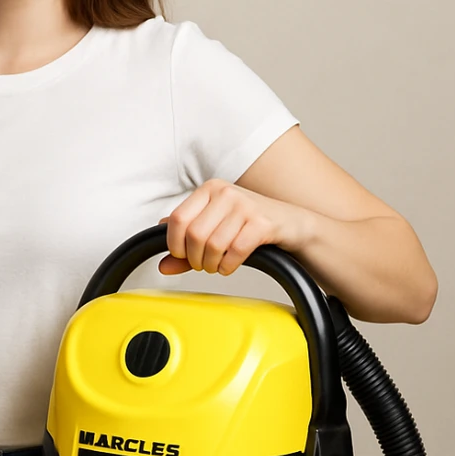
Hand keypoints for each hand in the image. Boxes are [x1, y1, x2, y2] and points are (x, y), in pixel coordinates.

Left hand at [157, 179, 302, 276]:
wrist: (292, 224)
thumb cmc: (248, 226)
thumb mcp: (214, 228)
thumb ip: (186, 245)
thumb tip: (162, 266)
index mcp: (208, 189)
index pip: (177, 218)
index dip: (174, 244)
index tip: (182, 256)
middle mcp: (225, 192)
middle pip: (194, 235)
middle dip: (194, 259)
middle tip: (202, 265)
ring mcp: (245, 206)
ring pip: (214, 245)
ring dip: (211, 264)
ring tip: (217, 265)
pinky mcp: (262, 223)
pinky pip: (235, 251)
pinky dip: (228, 266)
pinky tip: (229, 266)